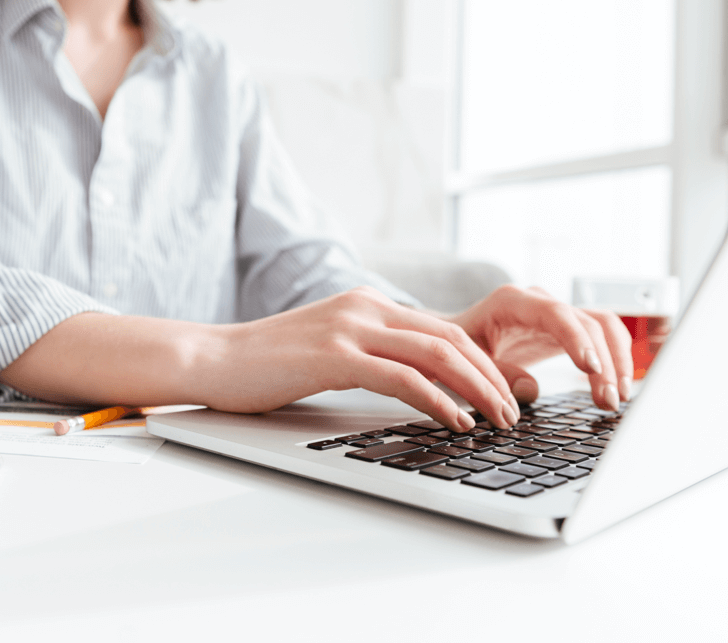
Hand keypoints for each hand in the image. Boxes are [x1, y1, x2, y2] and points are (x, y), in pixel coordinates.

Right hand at [210, 287, 520, 430]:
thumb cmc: (268, 365)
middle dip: (492, 378)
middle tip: (514, 412)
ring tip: (497, 421)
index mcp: (368, 304)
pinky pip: (402, 377)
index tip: (504, 395)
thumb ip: (372, 355)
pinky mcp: (334, 356)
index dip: (483, 364)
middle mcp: (365, 307)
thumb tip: (418, 386)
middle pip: (451, 338)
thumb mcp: (330, 351)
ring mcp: (350, 328)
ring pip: (436, 354)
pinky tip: (455, 422)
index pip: (444, 330)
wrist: (213, 359)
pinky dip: (438, 401)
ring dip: (477, 390)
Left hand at [447, 285, 633, 411]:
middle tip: (607, 400)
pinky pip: (600, 337)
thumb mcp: (468, 360)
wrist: (456, 337)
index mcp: (511, 301)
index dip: (577, 339)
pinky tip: (614, 388)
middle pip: (587, 322)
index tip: (590, 368)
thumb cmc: (458, 347)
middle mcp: (540, 301)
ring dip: (616, 361)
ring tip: (615, 399)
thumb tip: (531, 390)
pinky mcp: (566, 329)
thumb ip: (496, 373)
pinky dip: (613, 360)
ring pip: (602, 327)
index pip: (555, 314)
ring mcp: (556, 313)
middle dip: (603, 362)